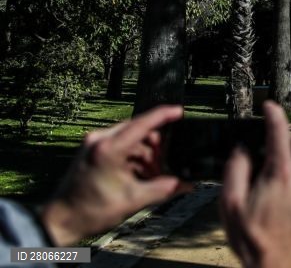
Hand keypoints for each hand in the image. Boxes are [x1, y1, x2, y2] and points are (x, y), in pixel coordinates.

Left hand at [41, 105, 187, 245]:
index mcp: (108, 148)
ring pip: (131, 138)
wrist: (61, 221)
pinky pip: (120, 144)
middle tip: (163, 167)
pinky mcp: (92, 149)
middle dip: (156, 146)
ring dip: (145, 153)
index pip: (143, 123)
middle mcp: (99, 139)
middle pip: (139, 130)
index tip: (180, 111)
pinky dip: (133, 156)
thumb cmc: (91, 211)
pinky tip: (139, 174)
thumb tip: (187, 184)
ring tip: (151, 176)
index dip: (164, 115)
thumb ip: (164, 189)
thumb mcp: (133, 200)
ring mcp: (94, 143)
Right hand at [221, 101, 290, 267]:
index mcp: (280, 174)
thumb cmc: (253, 240)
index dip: (274, 114)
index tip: (270, 107)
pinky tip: (284, 204)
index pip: (279, 132)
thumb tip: (240, 152)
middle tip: (278, 151)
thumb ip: (235, 171)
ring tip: (275, 186)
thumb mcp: (231, 204)